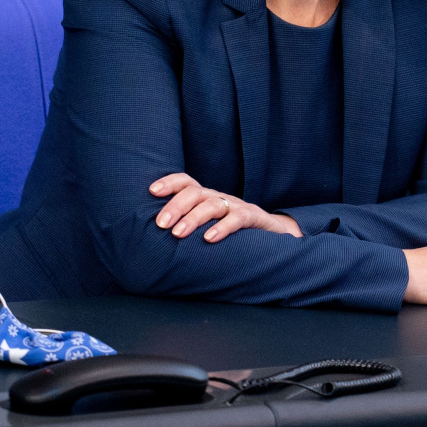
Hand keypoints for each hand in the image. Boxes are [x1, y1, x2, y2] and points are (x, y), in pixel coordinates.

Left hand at [148, 173, 301, 241]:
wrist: (273, 235)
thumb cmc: (232, 235)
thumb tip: (153, 243)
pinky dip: (223, 227)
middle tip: (161, 224)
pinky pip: (238, 218)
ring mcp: (237, 205)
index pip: (186, 182)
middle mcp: (219, 198)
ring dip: (193, 218)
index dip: (170, 182)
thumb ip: (187, 229)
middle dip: (176, 206)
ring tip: (178, 234)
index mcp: (206, 198)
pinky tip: (209, 238)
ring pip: (213, 204)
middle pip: (195, 193)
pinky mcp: (253, 217)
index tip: (152, 191)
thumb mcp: (208, 228)